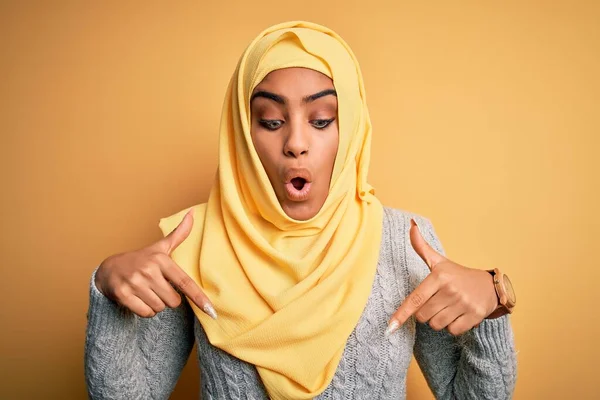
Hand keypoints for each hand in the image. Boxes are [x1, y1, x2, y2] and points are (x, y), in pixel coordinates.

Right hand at [95, 209, 216, 318]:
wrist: (109, 269)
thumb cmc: (141, 259)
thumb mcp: (160, 247)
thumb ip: (179, 234)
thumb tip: (193, 213)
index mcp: (161, 260)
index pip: (185, 282)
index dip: (199, 297)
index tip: (211, 310)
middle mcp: (148, 270)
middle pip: (173, 301)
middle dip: (168, 299)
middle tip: (157, 288)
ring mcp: (134, 283)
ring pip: (159, 308)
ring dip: (156, 305)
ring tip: (147, 292)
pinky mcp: (123, 294)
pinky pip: (145, 313)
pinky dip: (145, 311)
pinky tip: (139, 300)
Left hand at [385, 219, 497, 336]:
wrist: (490, 285)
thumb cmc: (458, 275)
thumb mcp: (439, 261)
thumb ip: (422, 247)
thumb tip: (411, 224)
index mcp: (439, 276)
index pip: (416, 299)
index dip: (402, 313)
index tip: (390, 326)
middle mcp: (451, 290)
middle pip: (423, 315)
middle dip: (425, 313)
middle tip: (436, 302)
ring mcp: (464, 303)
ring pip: (436, 325)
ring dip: (439, 320)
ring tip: (448, 308)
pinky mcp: (475, 316)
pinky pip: (452, 331)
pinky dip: (453, 327)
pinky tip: (459, 315)